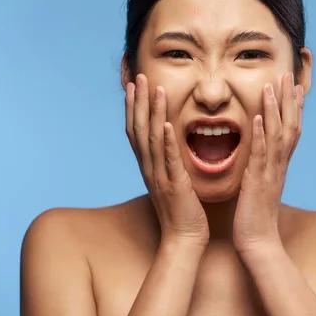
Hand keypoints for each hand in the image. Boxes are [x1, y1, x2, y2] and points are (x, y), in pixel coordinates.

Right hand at [126, 74, 208, 247]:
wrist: (183, 238)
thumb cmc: (181, 209)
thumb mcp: (170, 180)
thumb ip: (166, 160)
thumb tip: (167, 143)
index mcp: (148, 166)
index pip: (135, 131)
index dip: (132, 107)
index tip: (133, 85)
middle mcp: (149, 168)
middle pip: (138, 129)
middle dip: (137, 101)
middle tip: (138, 77)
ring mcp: (160, 176)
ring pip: (152, 139)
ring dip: (152, 112)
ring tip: (155, 89)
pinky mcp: (174, 185)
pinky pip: (169, 159)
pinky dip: (166, 141)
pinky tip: (167, 124)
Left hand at [233, 72, 303, 253]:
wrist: (257, 240)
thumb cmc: (255, 214)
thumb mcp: (261, 184)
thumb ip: (263, 166)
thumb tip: (262, 154)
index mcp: (279, 164)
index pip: (290, 130)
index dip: (293, 107)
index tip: (293, 85)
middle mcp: (279, 164)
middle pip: (291, 125)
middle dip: (289, 99)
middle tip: (288, 74)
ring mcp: (271, 171)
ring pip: (278, 134)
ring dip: (276, 108)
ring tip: (273, 85)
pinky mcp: (258, 180)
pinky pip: (262, 153)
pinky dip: (262, 134)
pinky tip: (260, 117)